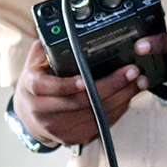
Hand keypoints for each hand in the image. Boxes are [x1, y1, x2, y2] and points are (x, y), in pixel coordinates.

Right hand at [13, 39, 147, 147]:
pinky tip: (128, 97)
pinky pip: (99, 125)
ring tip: (137, 82)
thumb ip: (48, 46)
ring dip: (121, 98)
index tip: (86, 78)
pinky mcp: (71, 138)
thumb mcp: (36, 61)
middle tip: (131, 71)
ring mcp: (57, 127)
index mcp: (31, 87)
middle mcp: (42, 110)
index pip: (48, 86)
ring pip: (94, 114)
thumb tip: (66, 28)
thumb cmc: (37, 82)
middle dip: (110, 86)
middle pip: (80, 101)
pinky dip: (117, 110)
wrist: (29, 115)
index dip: (68, 84)